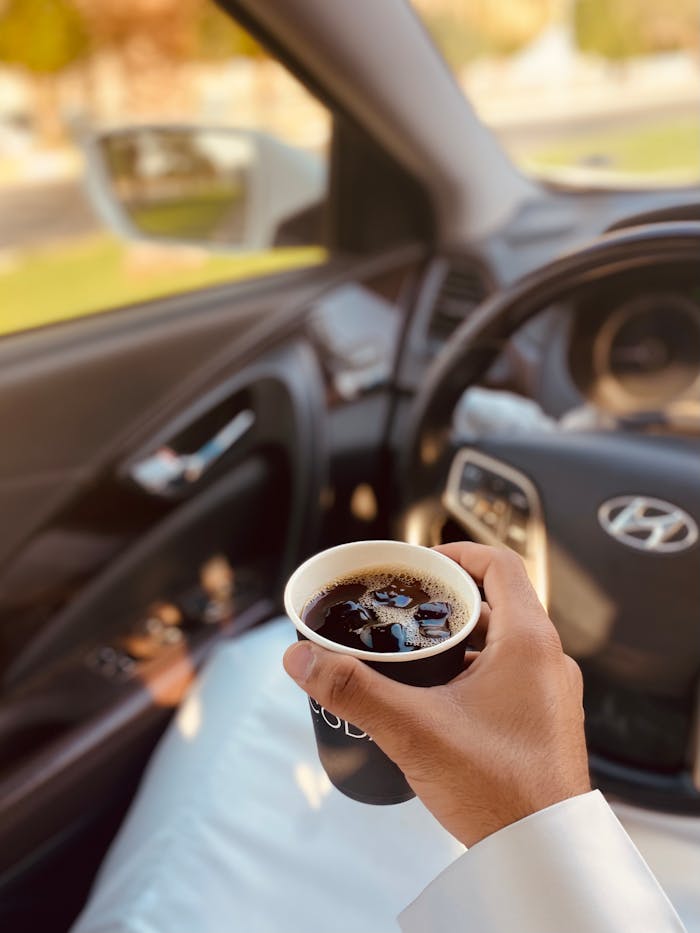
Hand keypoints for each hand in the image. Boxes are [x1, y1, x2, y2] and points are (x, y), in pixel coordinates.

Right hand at [283, 542, 590, 846]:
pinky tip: (438, 701)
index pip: (500, 563)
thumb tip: (304, 658)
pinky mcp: (544, 722)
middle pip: (496, 602)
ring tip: (413, 657)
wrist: (541, 855)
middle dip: (445, 603)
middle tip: (405, 611)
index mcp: (529, 642)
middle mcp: (548, 660)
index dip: (457, 553)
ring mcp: (550, 693)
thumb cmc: (499, 791)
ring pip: (501, 643)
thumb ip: (354, 688)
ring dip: (459, 641)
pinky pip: (509, 676)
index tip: (421, 564)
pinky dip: (473, 673)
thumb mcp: (413, 729)